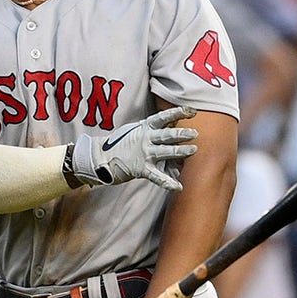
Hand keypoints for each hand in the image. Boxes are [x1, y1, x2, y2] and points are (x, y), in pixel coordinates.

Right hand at [70, 106, 197, 190]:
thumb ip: (155, 133)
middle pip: (167, 135)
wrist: (101, 157)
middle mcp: (145, 139)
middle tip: (195, 133)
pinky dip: (168, 182)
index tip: (192, 111)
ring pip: (165, 152)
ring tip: (193, 150)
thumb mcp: (137, 130)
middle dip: (181, 134)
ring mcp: (144, 154)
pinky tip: (178, 186)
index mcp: (145, 127)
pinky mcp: (141, 169)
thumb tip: (172, 131)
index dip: (178, 113)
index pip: (164, 117)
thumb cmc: (122, 143)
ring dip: (180, 151)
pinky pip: (157, 176)